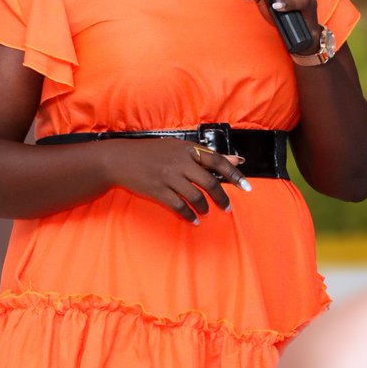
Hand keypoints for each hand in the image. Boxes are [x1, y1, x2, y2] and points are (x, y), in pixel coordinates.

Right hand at [95, 138, 250, 224]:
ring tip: (205, 212)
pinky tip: (193, 220)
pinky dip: (189, 215)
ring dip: (204, 208)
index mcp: (186, 149)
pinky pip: (179, 207)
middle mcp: (179, 162)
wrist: (120, 159)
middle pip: (209, 183)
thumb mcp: (178, 147)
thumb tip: (237, 159)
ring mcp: (168, 177)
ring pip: (195, 197)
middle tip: (226, 208)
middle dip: (221, 198)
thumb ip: (206, 155)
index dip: (234, 174)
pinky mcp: (158, 191)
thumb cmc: (151, 152)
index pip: (217, 160)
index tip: (247, 187)